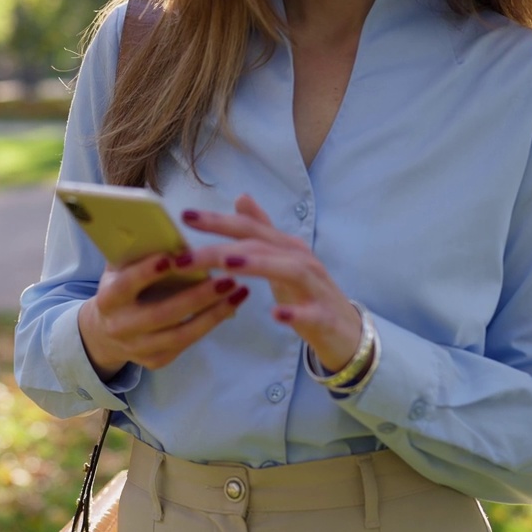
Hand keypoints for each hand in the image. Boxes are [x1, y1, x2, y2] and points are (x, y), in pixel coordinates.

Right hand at [78, 253, 251, 379]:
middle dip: (196, 297)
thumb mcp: (118, 269)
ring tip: (238, 292)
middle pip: (161, 314)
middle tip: (227, 278)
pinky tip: (229, 307)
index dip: (146, 273)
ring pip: (180, 334)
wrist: (105, 333)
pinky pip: (187, 343)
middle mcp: (120, 327)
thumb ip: (135, 252)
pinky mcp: (156, 361)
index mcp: (107, 300)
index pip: (126, 286)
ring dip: (213, 313)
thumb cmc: (119, 288)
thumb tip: (161, 227)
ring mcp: (138, 348)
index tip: (171, 257)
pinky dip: (210, 324)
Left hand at [180, 195, 361, 370]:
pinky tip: (276, 315)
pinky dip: (294, 313)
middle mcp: (302, 260)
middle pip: (260, 245)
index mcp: (286, 247)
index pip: (249, 227)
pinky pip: (311, 313)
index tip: (184, 216)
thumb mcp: (281, 260)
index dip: (217, 221)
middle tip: (185, 256)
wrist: (347, 333)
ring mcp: (316, 288)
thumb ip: (261, 230)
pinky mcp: (326, 317)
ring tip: (227, 265)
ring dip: (257, 265)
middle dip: (221, 247)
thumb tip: (242, 197)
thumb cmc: (308, 294)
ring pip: (289, 269)